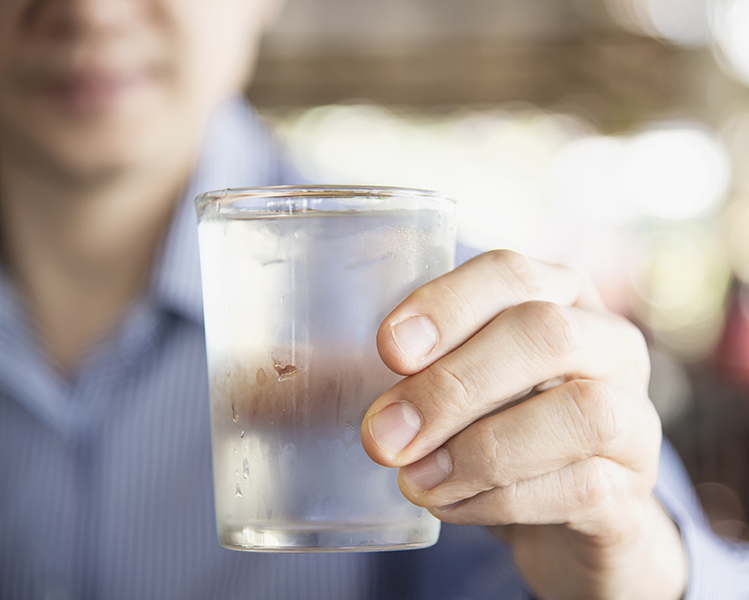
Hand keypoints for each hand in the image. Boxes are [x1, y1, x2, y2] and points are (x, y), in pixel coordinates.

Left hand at [361, 250, 687, 599]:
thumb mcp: (455, 388)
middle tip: (383, 435)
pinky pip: (583, 486)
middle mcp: (609, 345)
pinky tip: (452, 507)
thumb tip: (297, 378)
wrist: (566, 515)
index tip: (388, 348)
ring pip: (579, 412)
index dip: (449, 303)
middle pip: (545, 333)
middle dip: (453, 385)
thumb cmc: (496, 429)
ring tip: (415, 481)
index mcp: (559, 299)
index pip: (511, 273)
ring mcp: (635, 416)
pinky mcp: (636, 489)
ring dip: (481, 450)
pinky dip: (503, 500)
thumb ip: (400, 372)